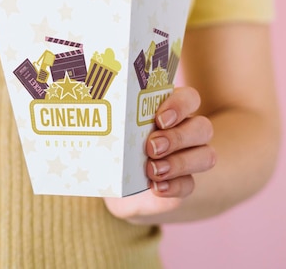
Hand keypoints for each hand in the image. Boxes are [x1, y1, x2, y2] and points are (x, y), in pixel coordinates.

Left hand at [105, 87, 215, 223]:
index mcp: (169, 109)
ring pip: (206, 155)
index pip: (189, 98)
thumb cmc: (113, 144)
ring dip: (180, 163)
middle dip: (177, 137)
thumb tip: (79, 105)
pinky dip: (174, 186)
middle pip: (202, 127)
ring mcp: (189, 157)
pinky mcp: (184, 183)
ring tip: (152, 170)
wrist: (117, 185)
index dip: (179, 105)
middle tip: (151, 147)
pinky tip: (156, 187)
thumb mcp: (108, 129)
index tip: (159, 118)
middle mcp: (185, 131)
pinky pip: (190, 184)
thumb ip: (106, 117)